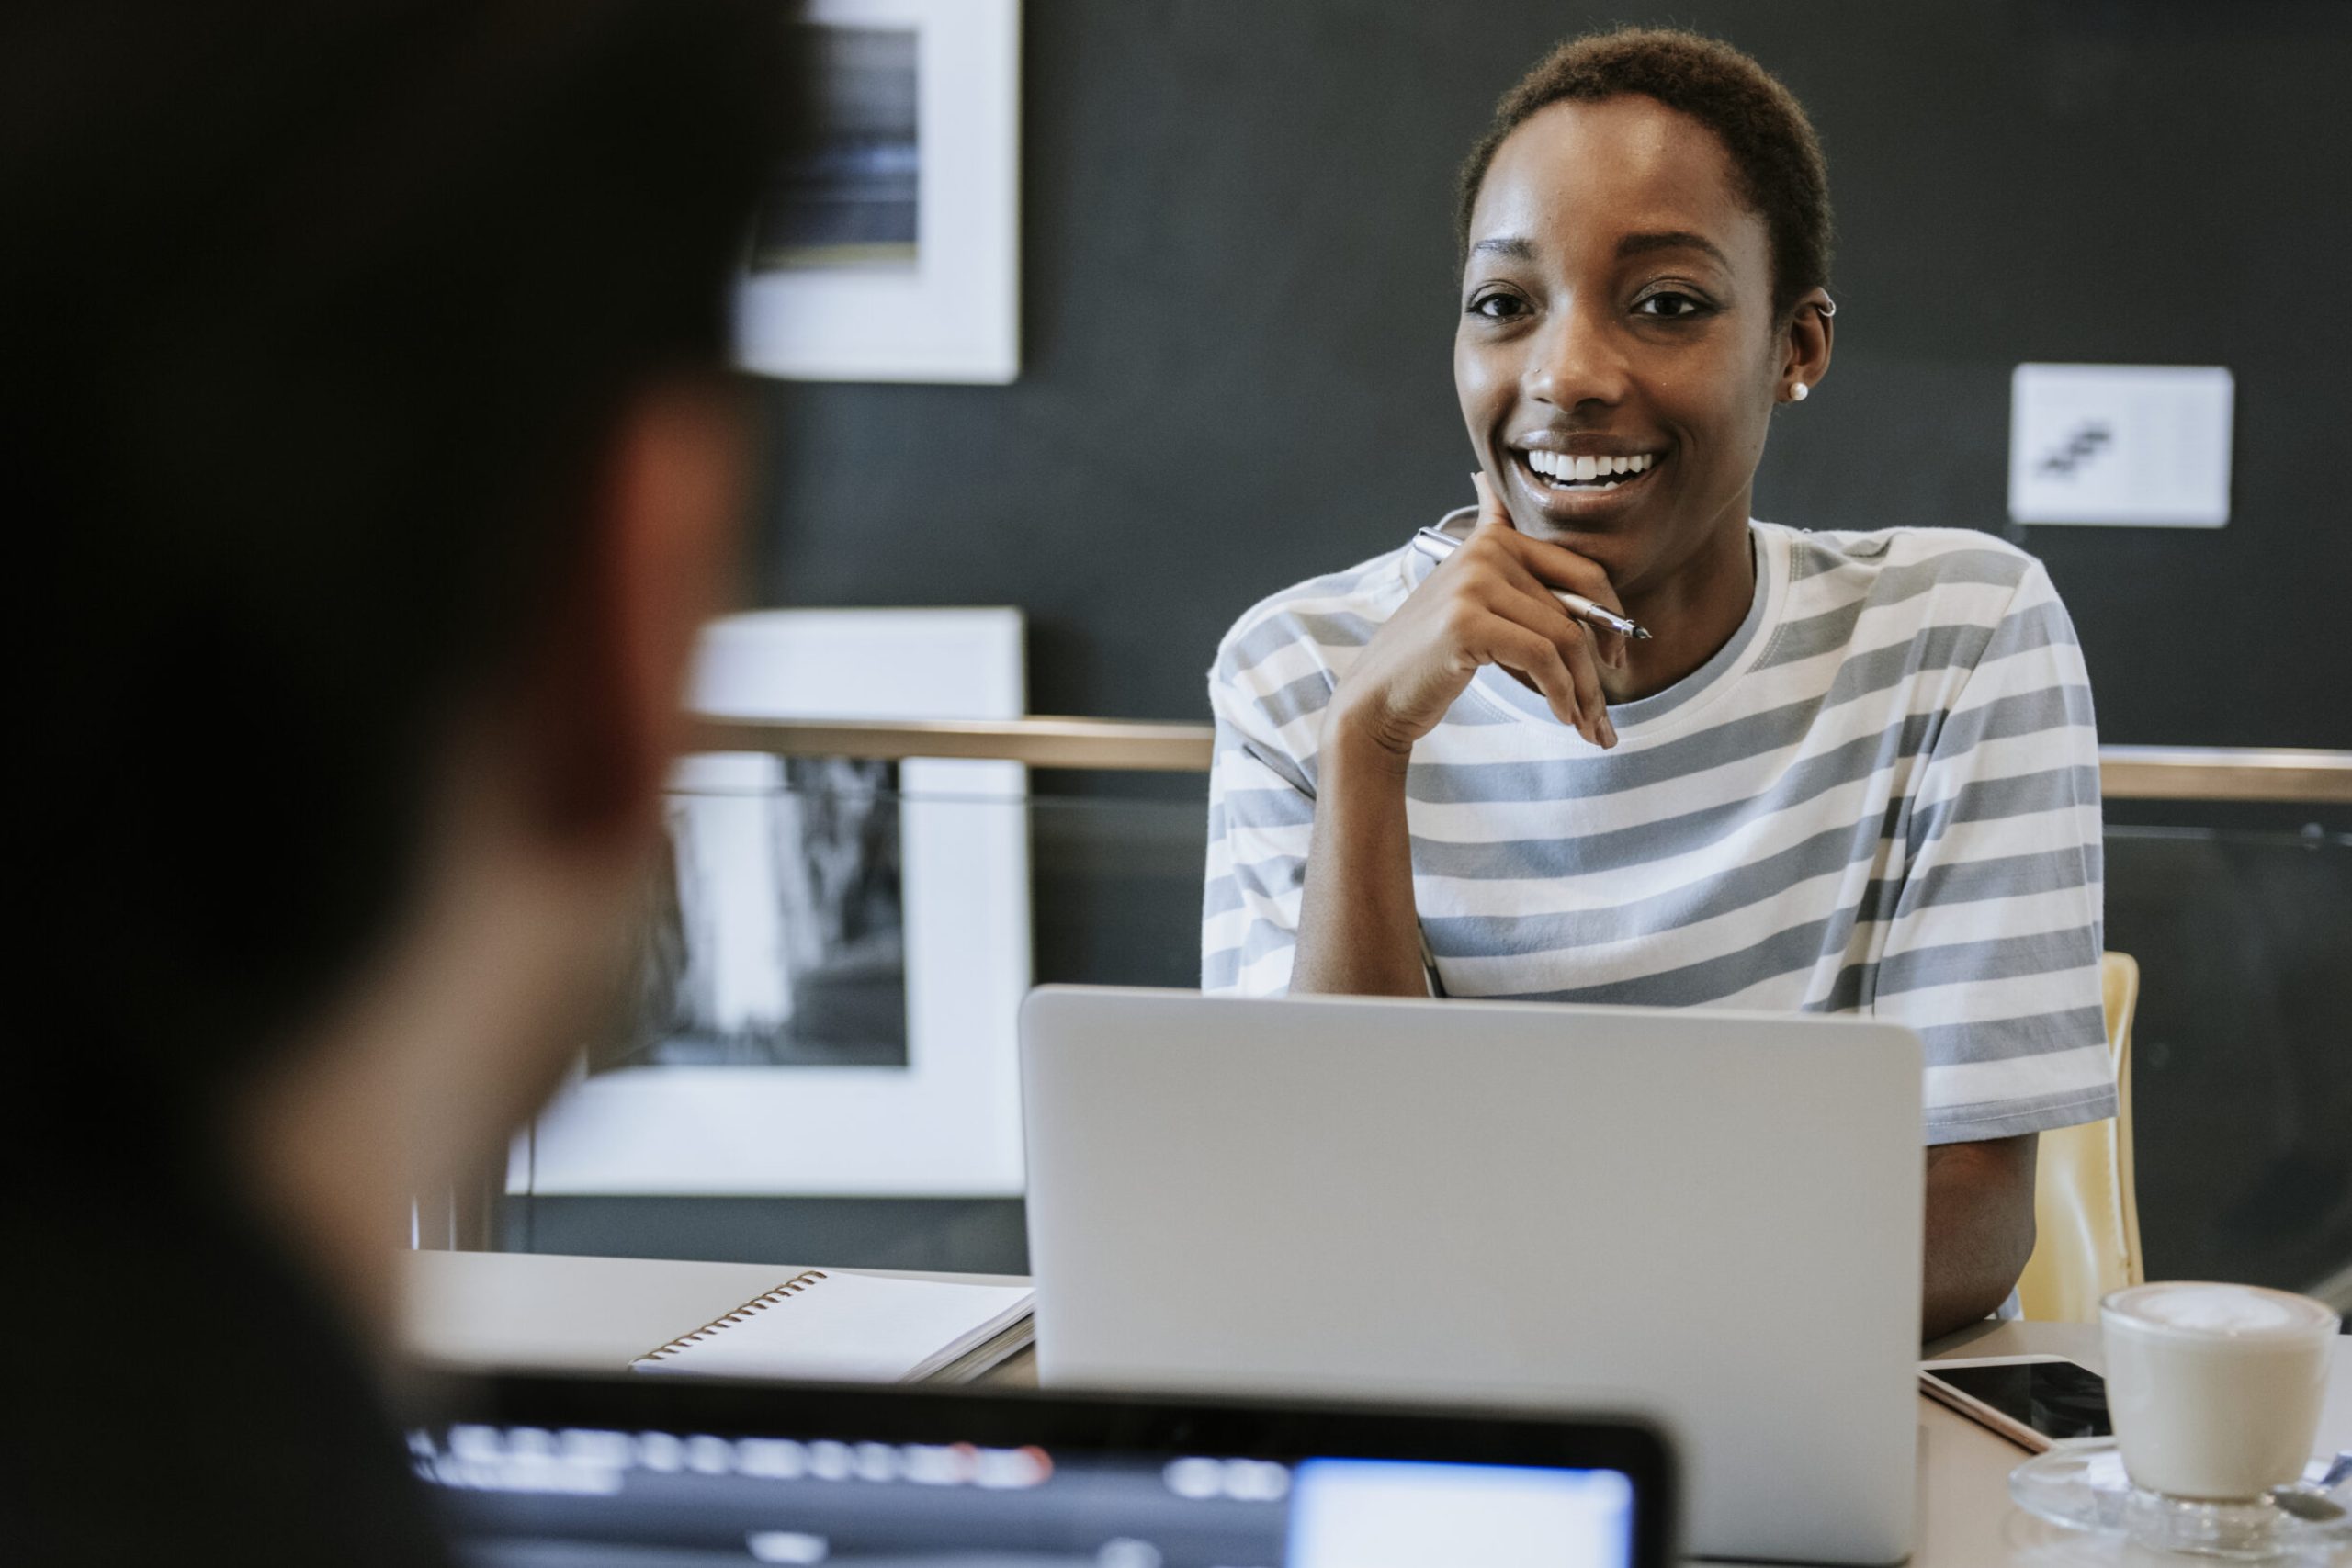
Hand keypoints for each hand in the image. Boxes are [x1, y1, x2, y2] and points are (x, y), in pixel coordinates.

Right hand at [1324, 472, 1629, 758]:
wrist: (1375, 699)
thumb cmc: (1431, 661)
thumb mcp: (1474, 606)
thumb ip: (1510, 571)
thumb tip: (1500, 493)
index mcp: (1493, 541)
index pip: (1581, 571)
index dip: (1611, 617)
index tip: (1617, 658)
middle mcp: (1485, 552)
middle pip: (1577, 609)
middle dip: (1600, 667)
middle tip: (1605, 711)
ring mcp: (1473, 584)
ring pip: (1564, 637)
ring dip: (1585, 691)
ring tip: (1587, 726)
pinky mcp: (1466, 622)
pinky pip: (1542, 656)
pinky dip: (1562, 692)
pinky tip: (1562, 717)